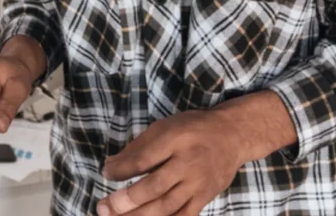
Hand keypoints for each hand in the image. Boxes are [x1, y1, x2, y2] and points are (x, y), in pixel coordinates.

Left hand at [97, 108, 244, 215]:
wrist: (232, 136)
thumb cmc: (191, 128)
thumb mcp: (163, 127)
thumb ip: (138, 147)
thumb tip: (111, 167)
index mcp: (174, 140)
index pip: (143, 160)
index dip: (121, 170)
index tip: (106, 173)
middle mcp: (188, 163)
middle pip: (154, 187)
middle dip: (127, 200)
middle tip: (104, 207)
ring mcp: (198, 184)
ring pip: (167, 207)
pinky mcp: (206, 197)